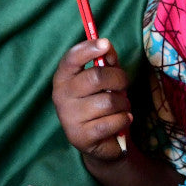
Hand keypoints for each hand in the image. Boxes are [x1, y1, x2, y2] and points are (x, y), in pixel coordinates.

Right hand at [53, 38, 131, 160]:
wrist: (99, 141)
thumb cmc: (100, 102)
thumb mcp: (104, 79)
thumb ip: (107, 61)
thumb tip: (108, 48)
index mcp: (63, 77)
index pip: (72, 58)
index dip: (89, 49)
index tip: (105, 44)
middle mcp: (60, 95)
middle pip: (96, 77)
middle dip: (119, 79)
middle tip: (124, 85)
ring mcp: (68, 117)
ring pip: (108, 101)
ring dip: (123, 103)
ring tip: (122, 107)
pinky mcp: (80, 136)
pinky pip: (112, 121)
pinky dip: (124, 119)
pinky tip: (122, 120)